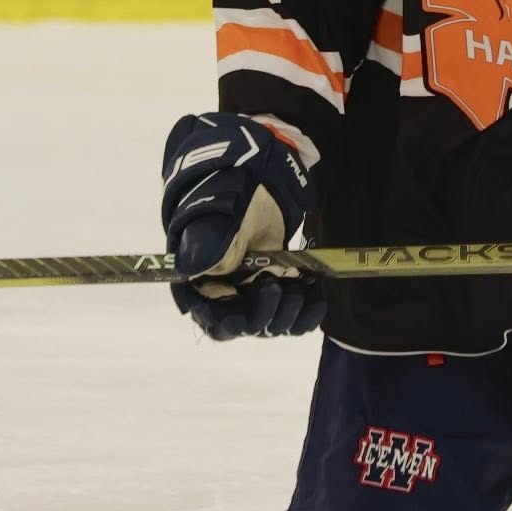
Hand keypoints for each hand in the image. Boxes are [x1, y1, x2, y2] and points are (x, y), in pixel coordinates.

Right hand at [159, 112, 321, 339]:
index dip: (232, 321)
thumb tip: (195, 267)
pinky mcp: (281, 289)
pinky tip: (316, 296)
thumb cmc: (226, 196)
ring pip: (273, 324)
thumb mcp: (214, 215)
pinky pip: (295, 316)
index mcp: (202, 285)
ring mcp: (256, 295)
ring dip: (288, 313)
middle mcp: (228, 296)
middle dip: (265, 314)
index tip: (246, 306)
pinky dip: (308, 312)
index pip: (215, 322)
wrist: (254, 182)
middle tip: (276, 286)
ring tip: (296, 286)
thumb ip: (206, 241)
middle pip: (247, 327)